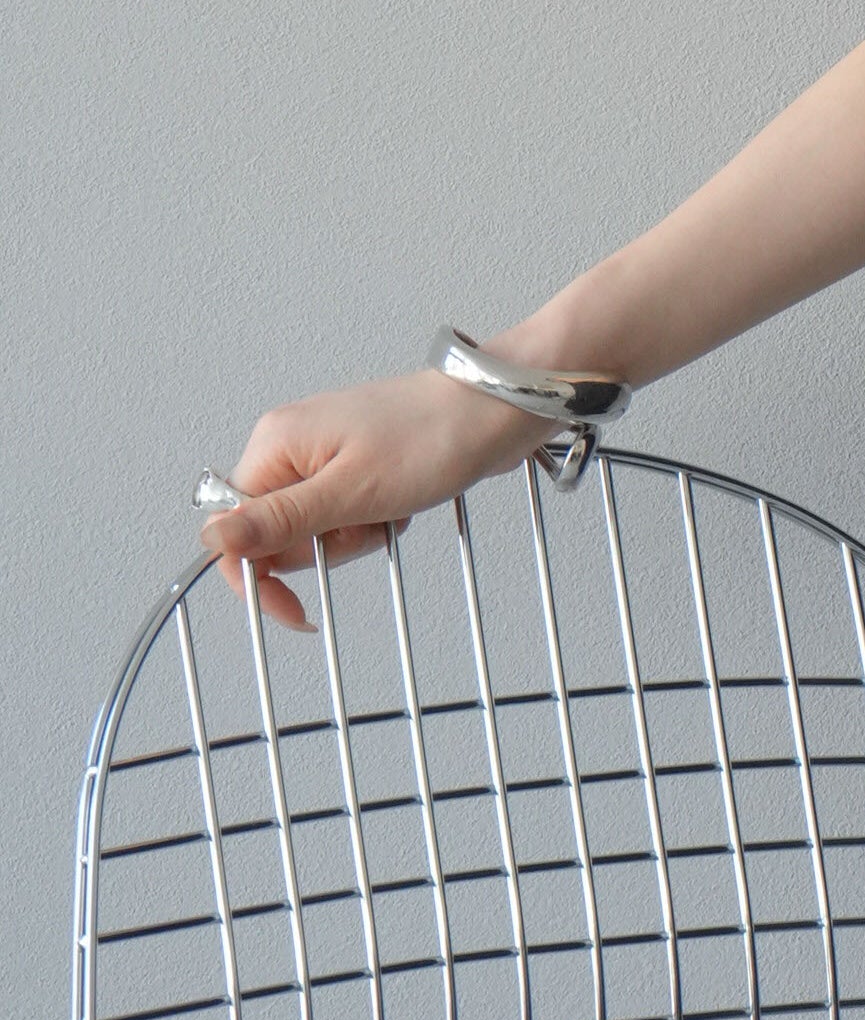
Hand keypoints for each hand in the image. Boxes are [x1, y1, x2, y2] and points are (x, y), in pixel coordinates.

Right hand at [196, 367, 562, 632]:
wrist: (497, 409)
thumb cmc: (434, 437)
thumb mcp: (350, 493)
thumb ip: (279, 521)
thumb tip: (211, 541)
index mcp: (275, 445)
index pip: (233, 530)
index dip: (260, 576)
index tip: (295, 611)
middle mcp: (291, 445)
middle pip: (278, 533)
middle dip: (325, 547)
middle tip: (367, 523)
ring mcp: (325, 453)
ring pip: (316, 530)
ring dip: (355, 535)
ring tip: (390, 509)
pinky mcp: (356, 462)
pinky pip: (347, 515)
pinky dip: (374, 522)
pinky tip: (400, 504)